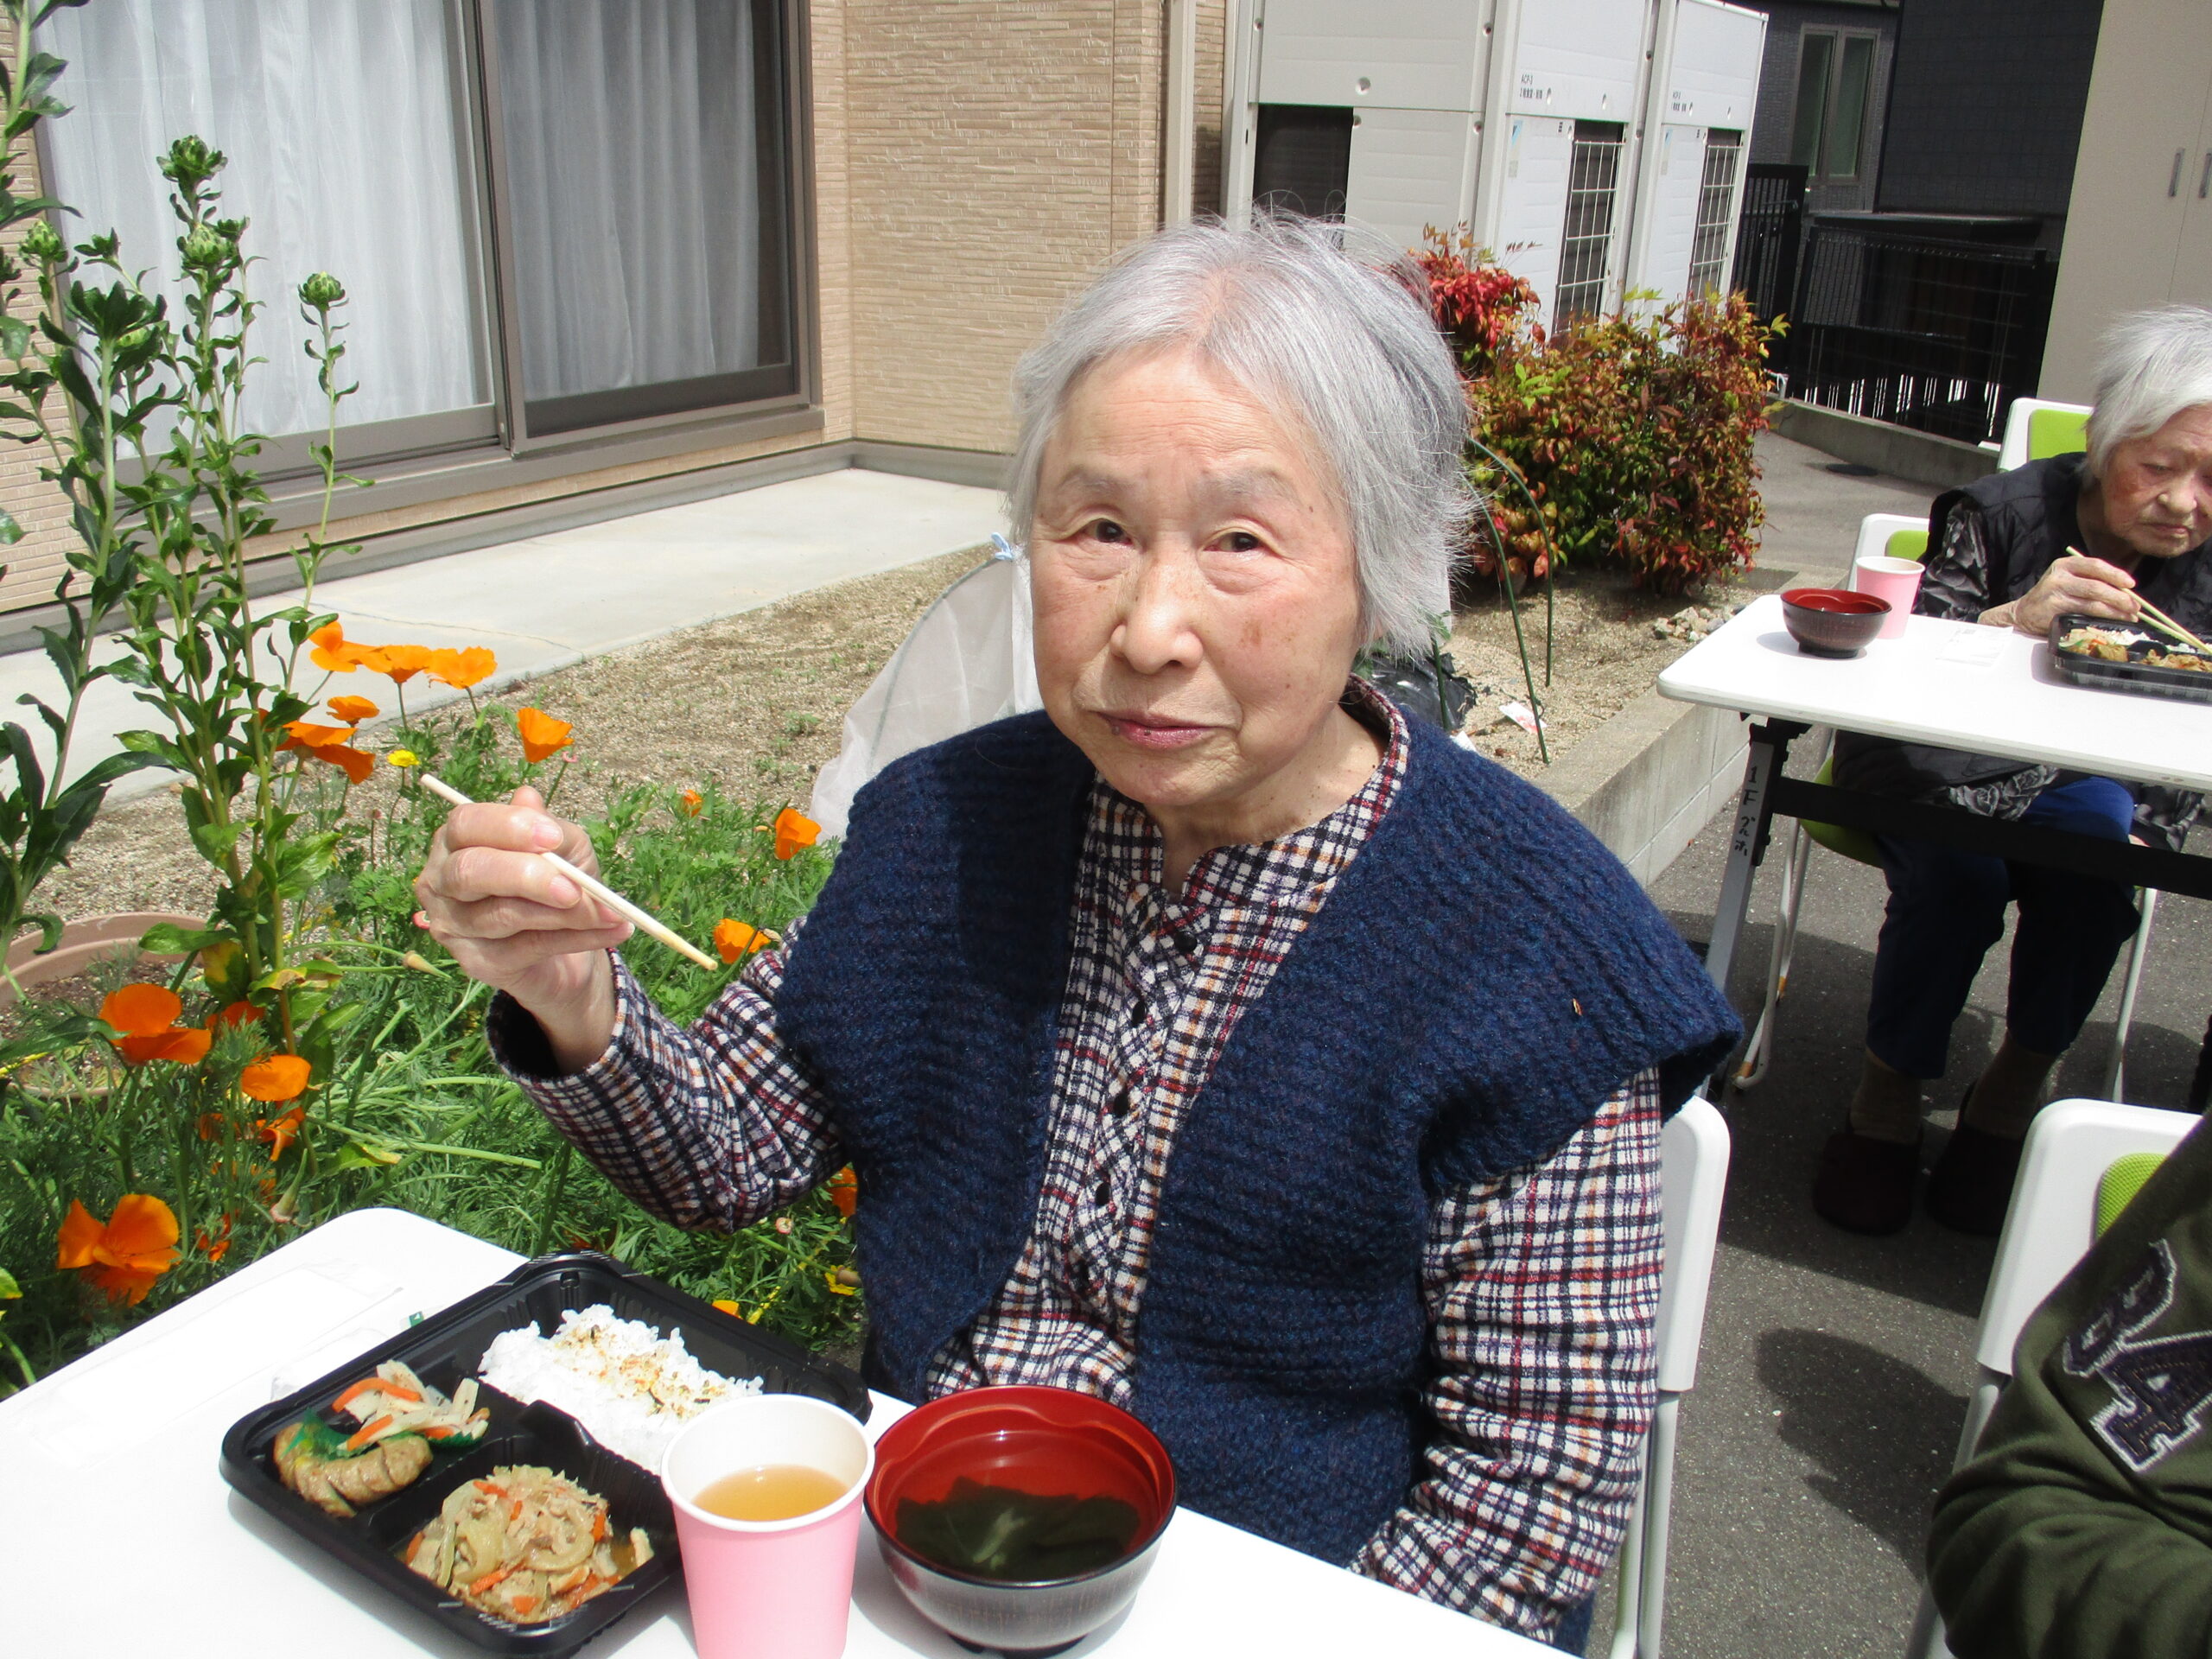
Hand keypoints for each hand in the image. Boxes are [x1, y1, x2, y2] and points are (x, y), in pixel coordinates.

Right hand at [414, 784, 629, 1067]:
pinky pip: (530, 948)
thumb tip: (528, 797)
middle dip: (525, 875)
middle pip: (468, 872)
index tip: (553, 837)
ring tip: (609, 911)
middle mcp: (441, 883)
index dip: (507, 827)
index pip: (465, 825)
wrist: (563, 950)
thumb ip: (549, 830)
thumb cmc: (556, 885)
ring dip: (564, 913)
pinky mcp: (478, 963)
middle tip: (573, 886)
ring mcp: (454, 927)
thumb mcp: (565, 850)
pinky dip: (577, 938)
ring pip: (502, 914)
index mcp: (456, 842)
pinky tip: (613, 930)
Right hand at [2004, 554, 2140, 634]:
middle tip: (2135, 607)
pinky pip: (2082, 616)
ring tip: (2128, 616)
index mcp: (2066, 564)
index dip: (2116, 574)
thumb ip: (2092, 581)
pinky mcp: (2053, 612)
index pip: (2095, 565)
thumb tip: (2126, 592)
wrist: (2024, 613)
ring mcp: (2054, 595)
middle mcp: (2059, 577)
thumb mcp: (2070, 580)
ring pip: (2092, 603)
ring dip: (2114, 611)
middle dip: (2120, 598)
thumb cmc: (2053, 596)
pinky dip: (2100, 620)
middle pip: (2096, 586)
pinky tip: (2109, 623)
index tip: (2132, 585)